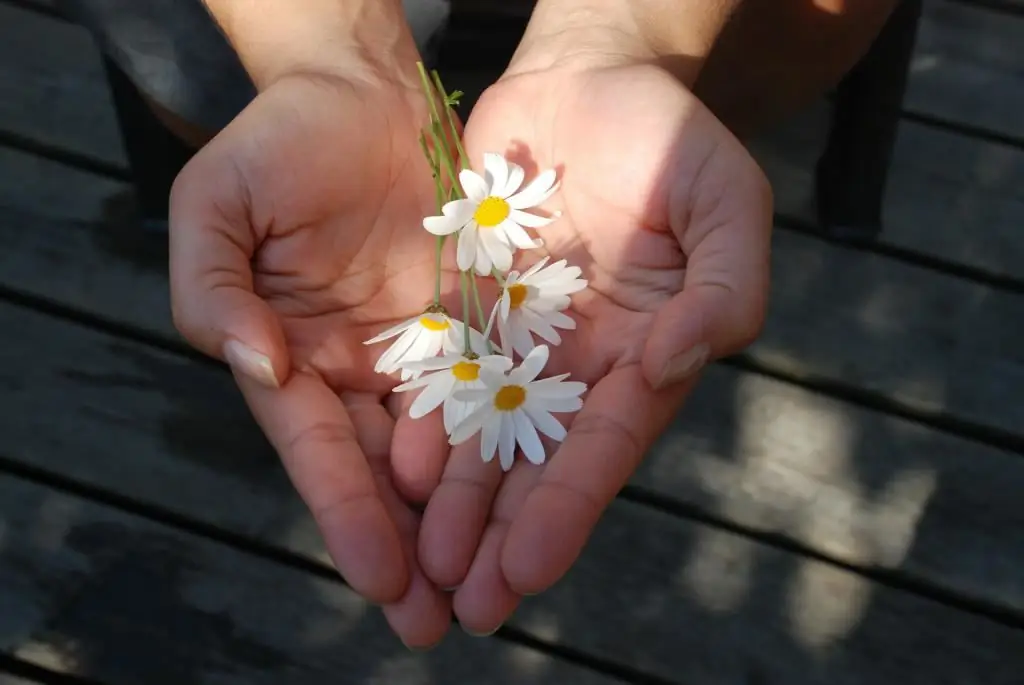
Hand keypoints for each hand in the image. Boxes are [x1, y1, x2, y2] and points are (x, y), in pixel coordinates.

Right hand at [169, 71, 456, 647]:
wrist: (360, 90)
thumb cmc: (277, 142)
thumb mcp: (216, 206)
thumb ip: (213, 289)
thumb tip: (257, 367)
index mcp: (292, 356)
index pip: (320, 452)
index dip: (347, 515)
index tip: (380, 579)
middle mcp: (358, 370)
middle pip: (383, 473)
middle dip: (409, 549)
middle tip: (437, 624)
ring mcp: (420, 350)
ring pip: (446, 449)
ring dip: (465, 520)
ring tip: (491, 589)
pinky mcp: (474, 322)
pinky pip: (497, 388)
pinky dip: (508, 445)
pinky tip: (532, 498)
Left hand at [416, 58, 771, 631]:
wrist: (588, 78)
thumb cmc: (672, 137)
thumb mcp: (727, 204)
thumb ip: (724, 289)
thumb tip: (673, 365)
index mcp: (644, 353)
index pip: (604, 445)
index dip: (568, 508)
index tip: (528, 569)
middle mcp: (578, 362)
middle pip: (538, 462)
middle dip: (505, 535)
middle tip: (467, 606)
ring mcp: (519, 338)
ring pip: (482, 434)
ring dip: (456, 504)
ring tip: (424, 568)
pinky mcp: (467, 307)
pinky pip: (439, 371)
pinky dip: (421, 422)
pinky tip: (397, 474)